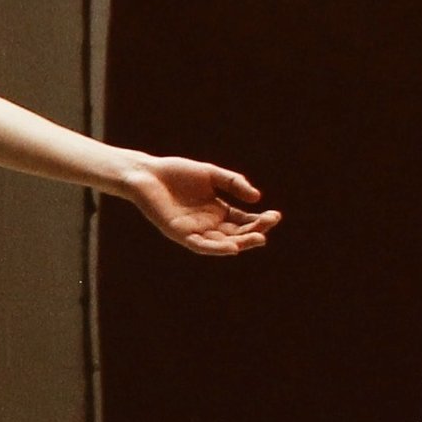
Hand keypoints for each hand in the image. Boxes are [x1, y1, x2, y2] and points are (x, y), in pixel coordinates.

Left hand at [125, 155, 280, 255]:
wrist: (147, 173)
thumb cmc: (177, 173)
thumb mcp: (212, 175)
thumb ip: (233, 183)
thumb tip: (257, 198)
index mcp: (217, 211)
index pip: (243, 221)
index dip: (260, 220)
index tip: (275, 215)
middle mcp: (207, 224)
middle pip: (236, 234)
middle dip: (254, 231)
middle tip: (269, 224)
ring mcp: (193, 230)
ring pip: (221, 243)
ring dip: (240, 242)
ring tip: (259, 238)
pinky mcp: (178, 233)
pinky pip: (199, 245)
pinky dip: (215, 248)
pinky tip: (231, 248)